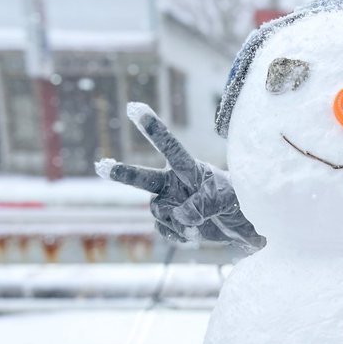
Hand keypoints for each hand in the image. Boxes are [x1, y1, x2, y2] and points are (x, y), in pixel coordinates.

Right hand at [95, 103, 265, 251]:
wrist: (239, 224)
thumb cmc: (236, 202)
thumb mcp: (226, 199)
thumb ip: (203, 204)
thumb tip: (179, 216)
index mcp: (189, 169)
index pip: (170, 147)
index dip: (152, 127)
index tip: (133, 107)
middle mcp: (173, 184)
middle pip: (144, 178)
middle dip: (123, 174)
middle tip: (102, 166)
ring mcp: (169, 203)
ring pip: (157, 212)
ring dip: (176, 223)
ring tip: (197, 227)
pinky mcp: (170, 223)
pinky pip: (164, 231)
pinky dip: (178, 236)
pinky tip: (193, 235)